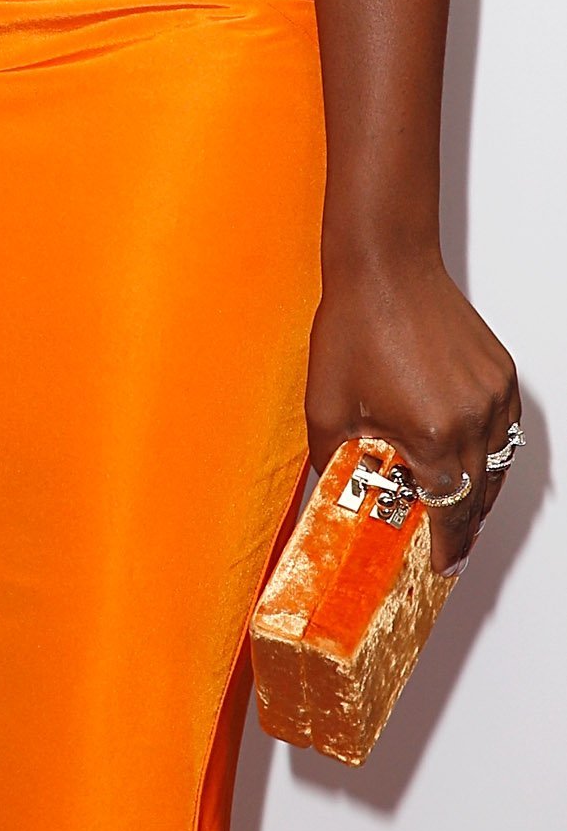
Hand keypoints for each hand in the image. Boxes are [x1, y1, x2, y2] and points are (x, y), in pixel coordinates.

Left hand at [306, 252, 518, 572]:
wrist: (385, 265)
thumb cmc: (352, 326)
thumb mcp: (325, 405)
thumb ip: (331, 461)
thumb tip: (329, 494)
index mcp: (430, 435)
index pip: (449, 510)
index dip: (448, 545)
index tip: (443, 566)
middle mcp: (471, 419)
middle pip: (479, 493)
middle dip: (466, 525)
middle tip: (451, 545)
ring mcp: (493, 395)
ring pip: (500, 463)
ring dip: (482, 491)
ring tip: (462, 509)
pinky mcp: (500, 373)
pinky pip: (505, 427)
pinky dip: (492, 450)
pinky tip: (472, 457)